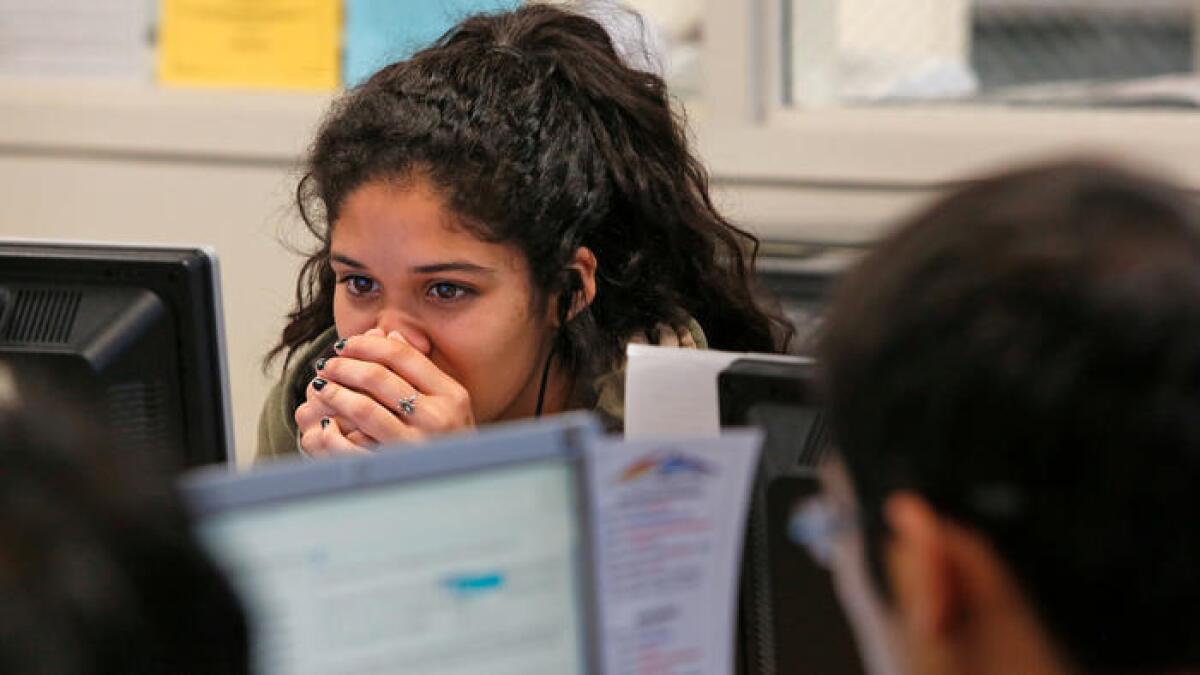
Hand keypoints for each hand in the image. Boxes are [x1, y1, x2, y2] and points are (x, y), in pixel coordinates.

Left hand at [296, 329, 474, 455]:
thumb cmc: (450, 440)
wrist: (464, 486)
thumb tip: (389, 334)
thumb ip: (420, 369)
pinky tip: (326, 425)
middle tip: (327, 364)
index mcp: (451, 395)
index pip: (402, 356)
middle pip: (379, 378)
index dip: (367, 345)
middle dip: (344, 366)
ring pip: (364, 408)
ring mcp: (416, 446)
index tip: (345, 345)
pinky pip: (354, 447)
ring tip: (322, 387)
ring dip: (335, 393)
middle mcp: (437, 418)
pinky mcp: (396, 469)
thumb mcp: (448, 402)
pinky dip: (334, 434)